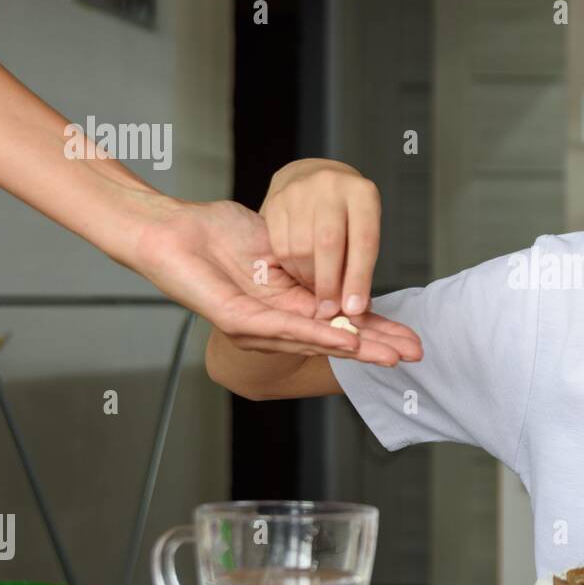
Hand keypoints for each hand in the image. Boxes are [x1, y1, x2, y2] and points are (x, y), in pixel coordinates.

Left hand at [132, 195, 421, 362]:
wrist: (168, 229)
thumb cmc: (215, 233)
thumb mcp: (276, 245)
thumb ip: (306, 262)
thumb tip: (338, 264)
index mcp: (287, 306)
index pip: (339, 323)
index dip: (376, 330)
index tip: (410, 335)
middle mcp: (273, 324)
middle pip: (334, 340)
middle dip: (376, 348)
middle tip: (415, 355)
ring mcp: (253, 327)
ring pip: (313, 341)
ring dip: (354, 349)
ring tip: (389, 355)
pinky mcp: (233, 319)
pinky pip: (281, 328)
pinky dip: (315, 334)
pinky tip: (342, 339)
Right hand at [260, 157, 382, 319]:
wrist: (310, 178)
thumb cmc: (344, 214)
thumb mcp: (360, 228)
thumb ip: (358, 262)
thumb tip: (354, 308)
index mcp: (362, 193)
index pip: (363, 241)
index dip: (359, 278)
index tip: (354, 309)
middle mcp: (330, 186)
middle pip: (328, 243)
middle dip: (329, 284)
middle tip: (329, 311)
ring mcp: (300, 191)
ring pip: (301, 247)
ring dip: (308, 278)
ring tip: (316, 291)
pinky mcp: (276, 201)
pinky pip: (280, 245)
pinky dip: (290, 268)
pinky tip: (299, 274)